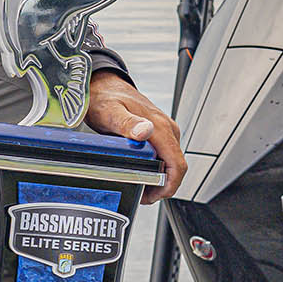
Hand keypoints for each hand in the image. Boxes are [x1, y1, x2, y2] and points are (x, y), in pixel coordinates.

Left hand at [85, 72, 186, 202]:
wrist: (104, 85)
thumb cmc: (105, 98)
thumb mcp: (111, 112)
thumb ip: (128, 123)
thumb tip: (145, 130)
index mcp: (159, 127)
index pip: (177, 164)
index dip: (170, 185)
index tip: (154, 196)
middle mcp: (166, 129)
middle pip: (176, 167)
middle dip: (163, 186)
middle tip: (143, 195)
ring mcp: (164, 131)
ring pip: (171, 163)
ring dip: (160, 179)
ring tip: (141, 187)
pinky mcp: (159, 133)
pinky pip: (165, 155)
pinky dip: (157, 169)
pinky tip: (142, 173)